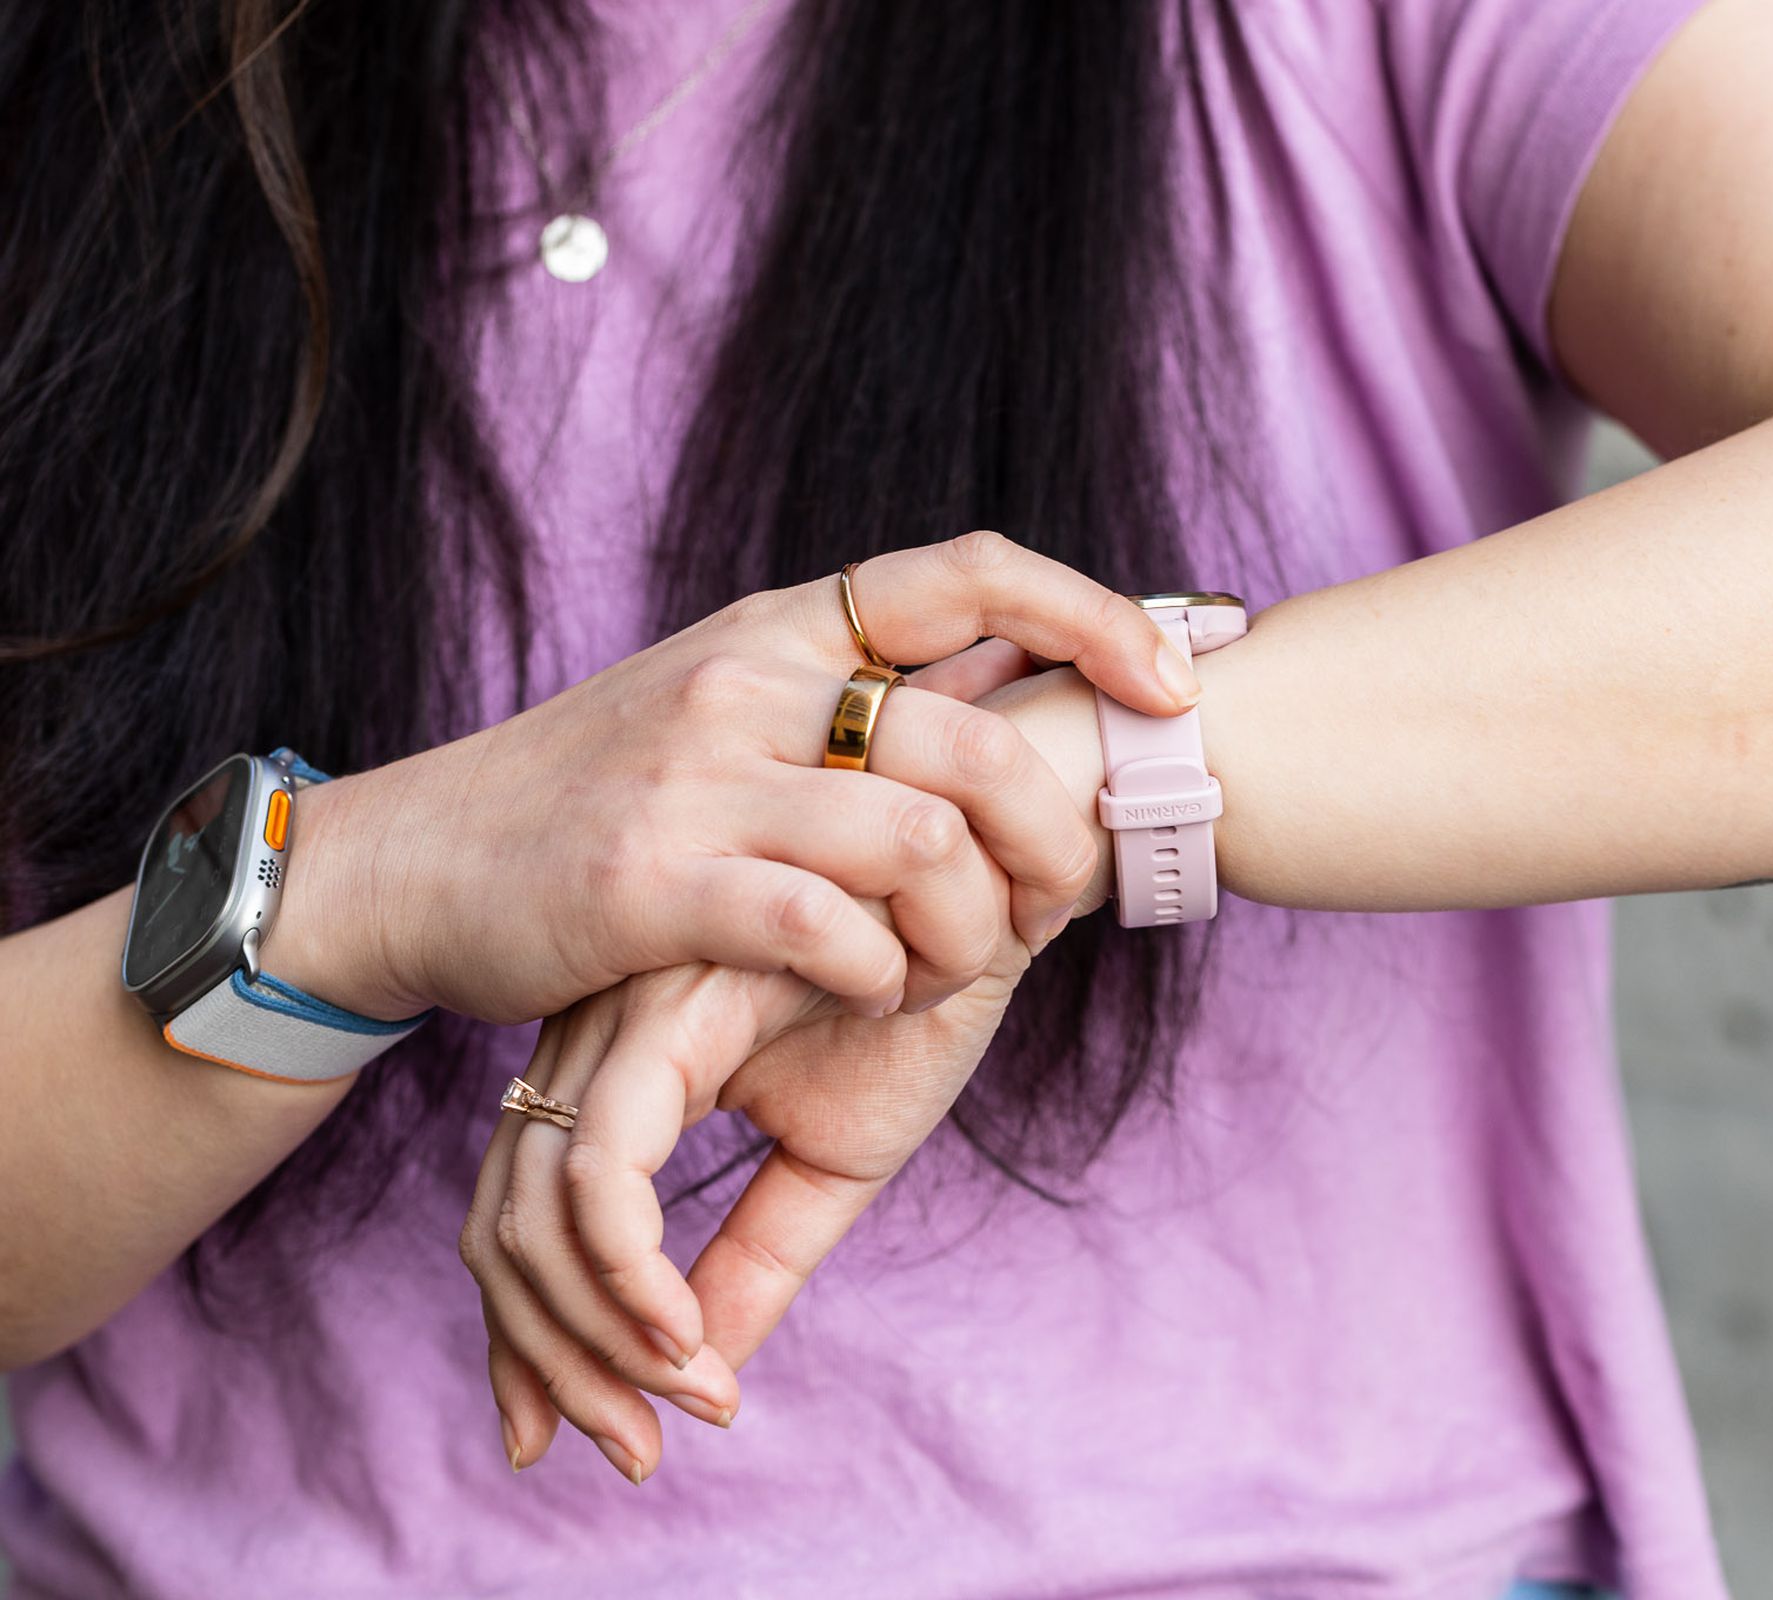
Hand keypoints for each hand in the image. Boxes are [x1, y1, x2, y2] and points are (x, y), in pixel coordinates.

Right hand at [263, 533, 1191, 1024]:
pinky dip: (882, 974)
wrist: (417, 865)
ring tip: (952, 969)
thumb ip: (857, 690)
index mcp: (782, 627)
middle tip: (1065, 906)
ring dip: (971, 923)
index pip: (968, 572)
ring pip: (919, 835)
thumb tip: (1024, 672)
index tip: (1176, 677)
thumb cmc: (603, 797)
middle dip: (1054, 834)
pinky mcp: (654, 881)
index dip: (1092, 613)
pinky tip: (872, 994)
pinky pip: (829, 927)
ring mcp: (697, 774)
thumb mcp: (729, 703)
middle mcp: (748, 678)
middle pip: (977, 737)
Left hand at [460, 938, 1033, 1482]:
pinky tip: (691, 1340)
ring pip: (536, 1217)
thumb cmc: (918, 1000)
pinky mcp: (671, 1007)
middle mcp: (595, 1039)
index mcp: (620, 1067)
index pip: (522, 1226)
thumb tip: (696, 1379)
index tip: (619, 1441)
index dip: (540, 1350)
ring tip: (685, 1403)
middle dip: (553, 1368)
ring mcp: (622, 1017)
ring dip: (593, 1345)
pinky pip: (603, 1170)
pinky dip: (630, 1279)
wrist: (997, 879)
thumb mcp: (837, 1159)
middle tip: (637, 1452)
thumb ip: (757, 1258)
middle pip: (501, 1234)